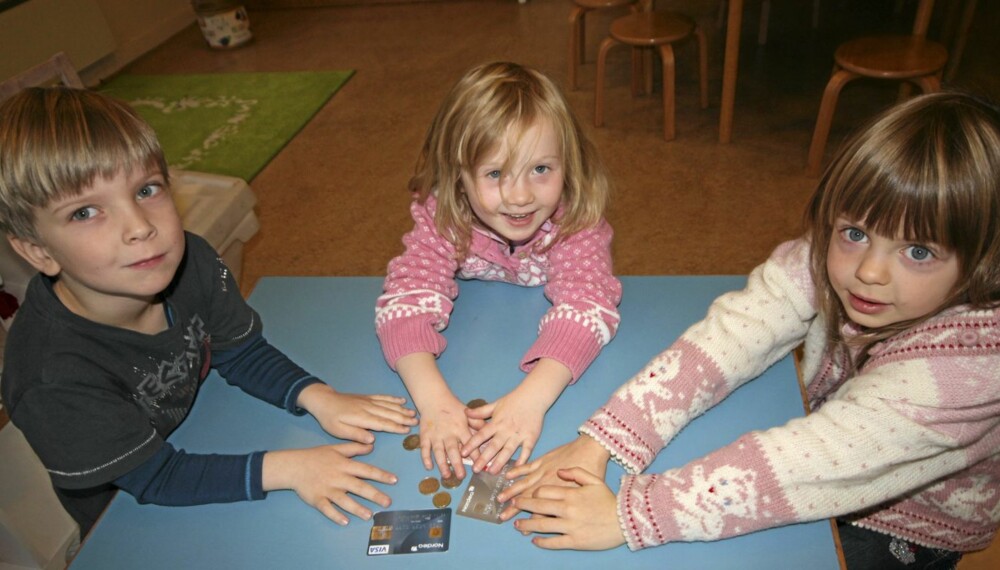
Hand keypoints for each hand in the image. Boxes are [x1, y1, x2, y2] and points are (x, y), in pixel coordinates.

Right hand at [262, 442, 396, 525]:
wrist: (294, 466)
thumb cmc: (316, 456)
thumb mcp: (335, 448)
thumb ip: (354, 447)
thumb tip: (371, 445)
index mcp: (344, 465)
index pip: (366, 470)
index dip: (381, 475)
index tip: (394, 480)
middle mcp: (338, 478)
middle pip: (359, 487)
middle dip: (374, 495)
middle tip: (387, 502)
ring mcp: (327, 490)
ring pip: (344, 501)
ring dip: (357, 508)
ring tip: (369, 515)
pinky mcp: (317, 499)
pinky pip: (327, 509)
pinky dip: (335, 515)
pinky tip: (345, 521)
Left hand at [297, 383, 416, 443]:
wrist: (324, 400)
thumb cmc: (330, 418)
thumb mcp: (338, 431)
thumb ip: (355, 434)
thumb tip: (372, 440)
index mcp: (361, 417)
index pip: (382, 423)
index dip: (395, 427)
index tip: (407, 430)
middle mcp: (368, 407)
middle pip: (389, 413)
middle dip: (404, 418)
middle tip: (417, 421)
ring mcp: (368, 401)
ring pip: (388, 405)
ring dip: (402, 409)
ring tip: (413, 412)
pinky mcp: (367, 397)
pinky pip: (383, 397)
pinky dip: (393, 398)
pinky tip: (402, 400)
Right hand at [394, 352, 474, 478]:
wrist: (434, 399)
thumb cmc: (453, 407)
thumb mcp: (467, 413)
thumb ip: (477, 423)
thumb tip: (488, 432)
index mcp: (460, 428)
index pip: (469, 443)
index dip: (474, 454)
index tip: (480, 465)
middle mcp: (448, 433)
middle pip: (453, 450)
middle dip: (457, 464)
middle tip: (461, 476)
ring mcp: (436, 436)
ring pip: (439, 452)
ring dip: (442, 464)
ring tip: (446, 475)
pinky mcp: (425, 436)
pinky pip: (425, 448)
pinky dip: (425, 457)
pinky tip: (429, 466)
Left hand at [461, 389, 546, 473]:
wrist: (533, 396)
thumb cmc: (514, 400)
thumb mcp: (495, 404)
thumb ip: (480, 411)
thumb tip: (465, 412)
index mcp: (496, 423)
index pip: (481, 435)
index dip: (471, 444)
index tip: (462, 453)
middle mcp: (506, 430)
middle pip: (493, 446)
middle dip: (484, 458)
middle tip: (475, 469)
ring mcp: (518, 435)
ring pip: (508, 450)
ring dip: (500, 462)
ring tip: (492, 471)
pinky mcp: (531, 437)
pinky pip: (526, 450)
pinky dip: (522, 459)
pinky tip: (516, 468)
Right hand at [497, 434, 609, 520]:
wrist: (593, 447)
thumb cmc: (593, 469)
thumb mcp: (586, 490)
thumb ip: (571, 503)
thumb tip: (561, 517)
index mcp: (558, 493)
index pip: (541, 511)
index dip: (531, 521)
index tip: (522, 530)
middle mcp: (547, 483)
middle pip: (528, 498)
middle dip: (514, 508)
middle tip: (502, 517)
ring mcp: (543, 470)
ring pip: (523, 483)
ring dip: (510, 491)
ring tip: (499, 499)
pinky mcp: (543, 460)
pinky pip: (526, 466)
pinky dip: (516, 470)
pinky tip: (506, 475)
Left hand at [513, 468, 623, 550]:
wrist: (625, 519)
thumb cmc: (609, 499)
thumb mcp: (594, 480)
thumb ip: (575, 473)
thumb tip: (560, 471)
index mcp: (570, 493)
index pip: (543, 491)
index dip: (532, 493)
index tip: (526, 494)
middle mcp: (567, 508)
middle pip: (538, 506)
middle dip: (522, 506)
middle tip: (512, 506)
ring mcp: (569, 525)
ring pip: (541, 524)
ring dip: (526, 524)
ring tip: (517, 524)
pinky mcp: (574, 540)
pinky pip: (553, 541)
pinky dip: (542, 541)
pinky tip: (535, 540)